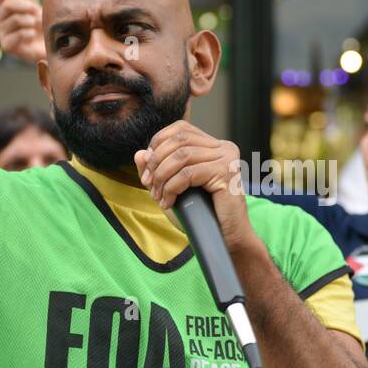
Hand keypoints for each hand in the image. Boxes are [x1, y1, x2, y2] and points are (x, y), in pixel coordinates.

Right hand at [0, 0, 46, 63]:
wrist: (53, 50)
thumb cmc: (45, 29)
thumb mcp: (36, 10)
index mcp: (8, 10)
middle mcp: (2, 21)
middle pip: (5, 6)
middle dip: (21, 5)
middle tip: (33, 8)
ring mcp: (3, 34)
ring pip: (12, 20)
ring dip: (28, 21)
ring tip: (36, 26)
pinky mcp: (7, 47)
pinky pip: (16, 35)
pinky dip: (27, 33)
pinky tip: (32, 36)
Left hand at [134, 121, 258, 257]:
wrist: (225, 238)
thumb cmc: (201, 215)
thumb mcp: (172, 189)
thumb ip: (156, 170)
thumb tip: (140, 153)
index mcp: (214, 146)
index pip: (181, 129)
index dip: (158, 143)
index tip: (147, 170)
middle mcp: (223, 147)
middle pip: (180, 139)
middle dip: (157, 161)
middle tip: (148, 184)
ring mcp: (227, 158)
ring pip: (182, 155)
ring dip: (162, 176)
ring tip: (158, 196)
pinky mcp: (226, 173)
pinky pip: (188, 173)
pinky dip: (172, 188)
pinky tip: (168, 202)